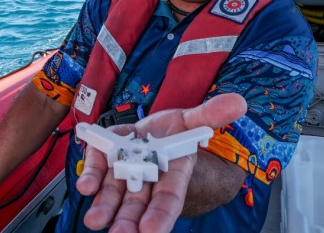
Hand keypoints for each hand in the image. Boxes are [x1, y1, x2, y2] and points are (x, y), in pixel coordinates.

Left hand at [76, 93, 246, 232]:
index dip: (160, 215)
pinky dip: (91, 177)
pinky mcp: (107, 158)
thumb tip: (238, 103)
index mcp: (173, 173)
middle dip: (128, 221)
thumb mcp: (194, 121)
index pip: (168, 199)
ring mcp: (125, 171)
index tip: (151, 231)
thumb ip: (211, 115)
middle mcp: (148, 179)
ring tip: (95, 221)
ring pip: (115, 194)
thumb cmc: (178, 133)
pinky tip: (85, 185)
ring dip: (105, 208)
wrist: (157, 130)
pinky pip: (98, 170)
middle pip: (138, 204)